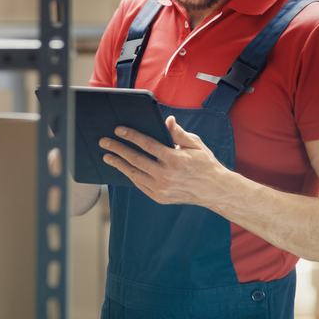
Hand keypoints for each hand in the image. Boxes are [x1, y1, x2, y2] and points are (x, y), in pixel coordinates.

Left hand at [99, 116, 230, 206]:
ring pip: (134, 174)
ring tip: (107, 156)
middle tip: (104, 142)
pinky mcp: (159, 198)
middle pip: (136, 159)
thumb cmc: (205, 164)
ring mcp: (161, 189)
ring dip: (119, 164)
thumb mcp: (195, 144)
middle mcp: (166, 175)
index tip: (118, 129)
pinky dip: (129, 175)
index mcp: (175, 159)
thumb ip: (178, 133)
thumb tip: (166, 120)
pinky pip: (139, 184)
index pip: (147, 144)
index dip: (131, 136)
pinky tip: (122, 167)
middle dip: (117, 149)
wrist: (214, 191)